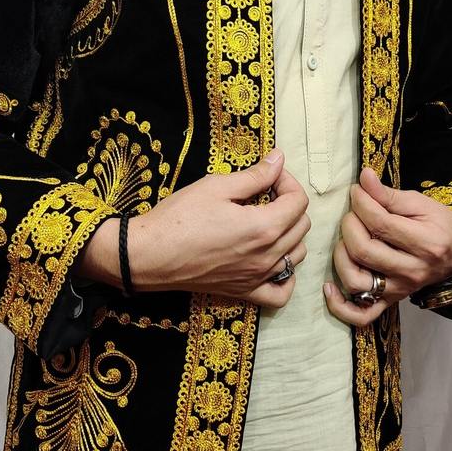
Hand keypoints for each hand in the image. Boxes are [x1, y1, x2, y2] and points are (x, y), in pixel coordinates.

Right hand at [76, 149, 310, 308]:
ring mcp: (257, 277)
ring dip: (290, 234)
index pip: (299, 201)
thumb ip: (255, 175)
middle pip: (302, 226)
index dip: (287, 181)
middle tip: (264, 192)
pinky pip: (281, 292)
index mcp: (264, 227)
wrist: (149, 255)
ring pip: (296, 255)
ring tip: (267, 221)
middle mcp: (267, 256)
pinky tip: (274, 259)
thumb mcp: (217, 187)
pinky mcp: (244, 291)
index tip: (268, 174)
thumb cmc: (179, 218)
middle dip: (289, 203)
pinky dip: (286, 276)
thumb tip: (279, 159)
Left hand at [324, 166, 451, 325]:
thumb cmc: (440, 225)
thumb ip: (389, 195)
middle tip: (353, 213)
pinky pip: (361, 316)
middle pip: (364, 251)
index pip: (380, 224)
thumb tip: (363, 177)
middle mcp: (412, 271)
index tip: (356, 191)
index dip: (361, 203)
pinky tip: (329, 286)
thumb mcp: (421, 204)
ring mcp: (400, 290)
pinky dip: (340, 306)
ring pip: (356, 282)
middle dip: (349, 225)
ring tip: (345, 240)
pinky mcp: (390, 303)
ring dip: (341, 256)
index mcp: (426, 243)